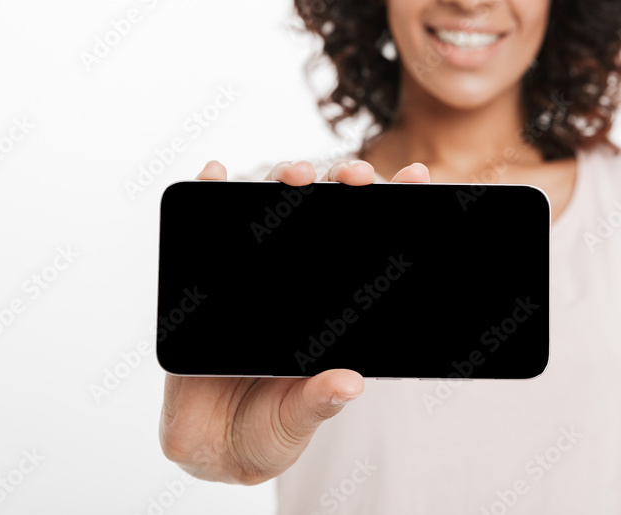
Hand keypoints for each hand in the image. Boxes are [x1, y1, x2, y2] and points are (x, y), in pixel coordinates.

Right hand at [158, 157, 429, 483]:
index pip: (368, 245)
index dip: (392, 207)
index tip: (415, 177)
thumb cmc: (267, 429)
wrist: (211, 446)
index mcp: (331, 306)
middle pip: (321, 212)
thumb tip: (347, 383)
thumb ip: (318, 402)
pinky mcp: (206, 278)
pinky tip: (214, 173)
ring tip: (294, 174)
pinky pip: (206, 228)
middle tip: (355, 176)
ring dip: (281, 179)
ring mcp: (252, 273)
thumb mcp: (297, 418)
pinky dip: (208, 191)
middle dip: (341, 183)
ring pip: (269, 208)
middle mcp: (296, 279)